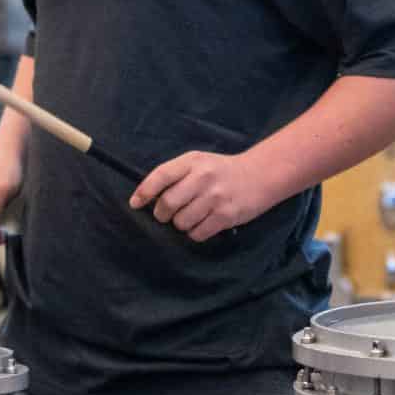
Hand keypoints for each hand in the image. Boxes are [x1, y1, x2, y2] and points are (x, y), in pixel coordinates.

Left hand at [131, 151, 283, 242]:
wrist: (259, 175)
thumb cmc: (221, 170)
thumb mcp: (199, 162)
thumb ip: (175, 174)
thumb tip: (147, 197)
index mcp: (192, 161)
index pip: (161, 176)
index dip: (144, 192)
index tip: (135, 204)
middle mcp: (203, 177)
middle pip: (167, 204)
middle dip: (162, 214)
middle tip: (167, 214)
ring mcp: (215, 197)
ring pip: (181, 222)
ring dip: (181, 224)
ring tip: (191, 216)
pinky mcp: (225, 216)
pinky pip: (197, 233)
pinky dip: (195, 233)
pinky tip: (203, 223)